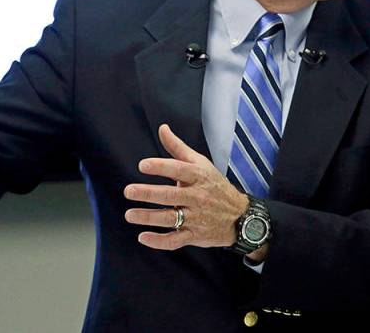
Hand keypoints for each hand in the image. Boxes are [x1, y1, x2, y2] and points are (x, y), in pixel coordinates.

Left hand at [124, 124, 250, 251]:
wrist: (240, 215)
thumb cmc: (215, 186)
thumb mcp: (201, 164)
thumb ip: (178, 148)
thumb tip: (162, 128)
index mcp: (199, 177)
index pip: (179, 169)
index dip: (161, 167)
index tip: (143, 165)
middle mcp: (198, 197)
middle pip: (171, 195)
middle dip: (148, 193)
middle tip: (129, 191)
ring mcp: (196, 217)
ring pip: (170, 218)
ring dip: (148, 217)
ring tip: (130, 214)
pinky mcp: (195, 235)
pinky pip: (175, 240)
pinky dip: (159, 241)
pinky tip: (143, 237)